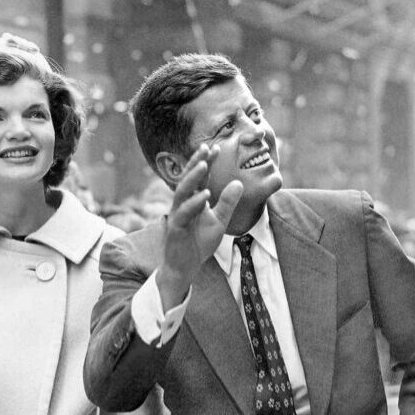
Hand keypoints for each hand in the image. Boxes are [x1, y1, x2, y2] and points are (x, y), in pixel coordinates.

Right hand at [158, 144, 244, 306]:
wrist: (186, 267)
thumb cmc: (198, 244)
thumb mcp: (219, 221)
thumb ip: (227, 203)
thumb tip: (239, 182)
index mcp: (193, 200)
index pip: (199, 177)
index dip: (207, 162)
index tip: (217, 147)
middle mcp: (183, 204)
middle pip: (188, 179)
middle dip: (196, 162)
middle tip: (207, 147)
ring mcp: (177, 215)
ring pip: (182, 192)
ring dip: (193, 177)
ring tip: (204, 164)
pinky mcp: (175, 228)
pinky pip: (183, 212)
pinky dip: (194, 203)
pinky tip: (205, 194)